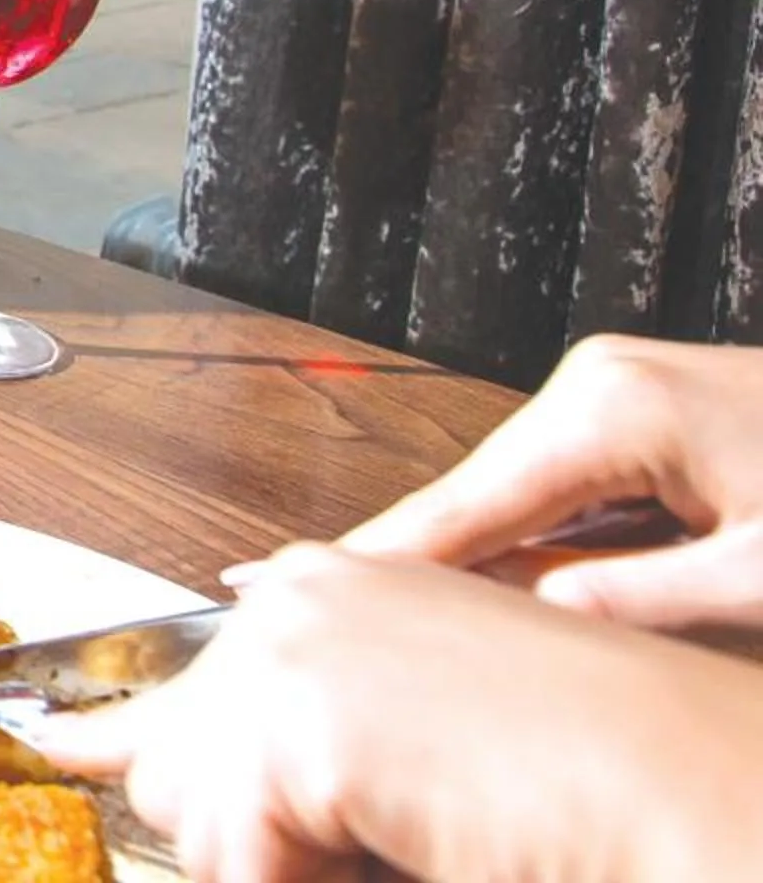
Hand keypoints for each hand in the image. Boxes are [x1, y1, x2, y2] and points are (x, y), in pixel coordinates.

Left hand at [36, 545, 762, 882]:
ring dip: (281, 865)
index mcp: (328, 596)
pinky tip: (404, 853)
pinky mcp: (304, 718)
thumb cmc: (582, 792)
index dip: (114, 730)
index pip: (171, 676)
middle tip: (379, 837)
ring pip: (192, 817)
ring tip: (411, 843)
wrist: (695, 792)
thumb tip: (147, 769)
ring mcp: (293, 646)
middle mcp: (296, 600)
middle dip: (247, 835)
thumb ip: (293, 758)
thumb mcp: (402, 765)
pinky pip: (234, 858)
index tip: (43, 737)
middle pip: (169, 758)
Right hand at [340, 335, 762, 631]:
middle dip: (421, 557)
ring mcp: (609, 384)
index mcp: (615, 413)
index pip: (466, 504)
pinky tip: (513, 576)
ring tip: (418, 614)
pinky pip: (554, 473)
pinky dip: (530, 527)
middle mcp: (594, 381)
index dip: (380, 556)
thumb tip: (526, 618)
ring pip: (513, 484)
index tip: (288, 581)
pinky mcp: (630, 401)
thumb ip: (639, 599)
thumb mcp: (760, 575)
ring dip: (480, 548)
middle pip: (477, 489)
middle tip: (350, 623)